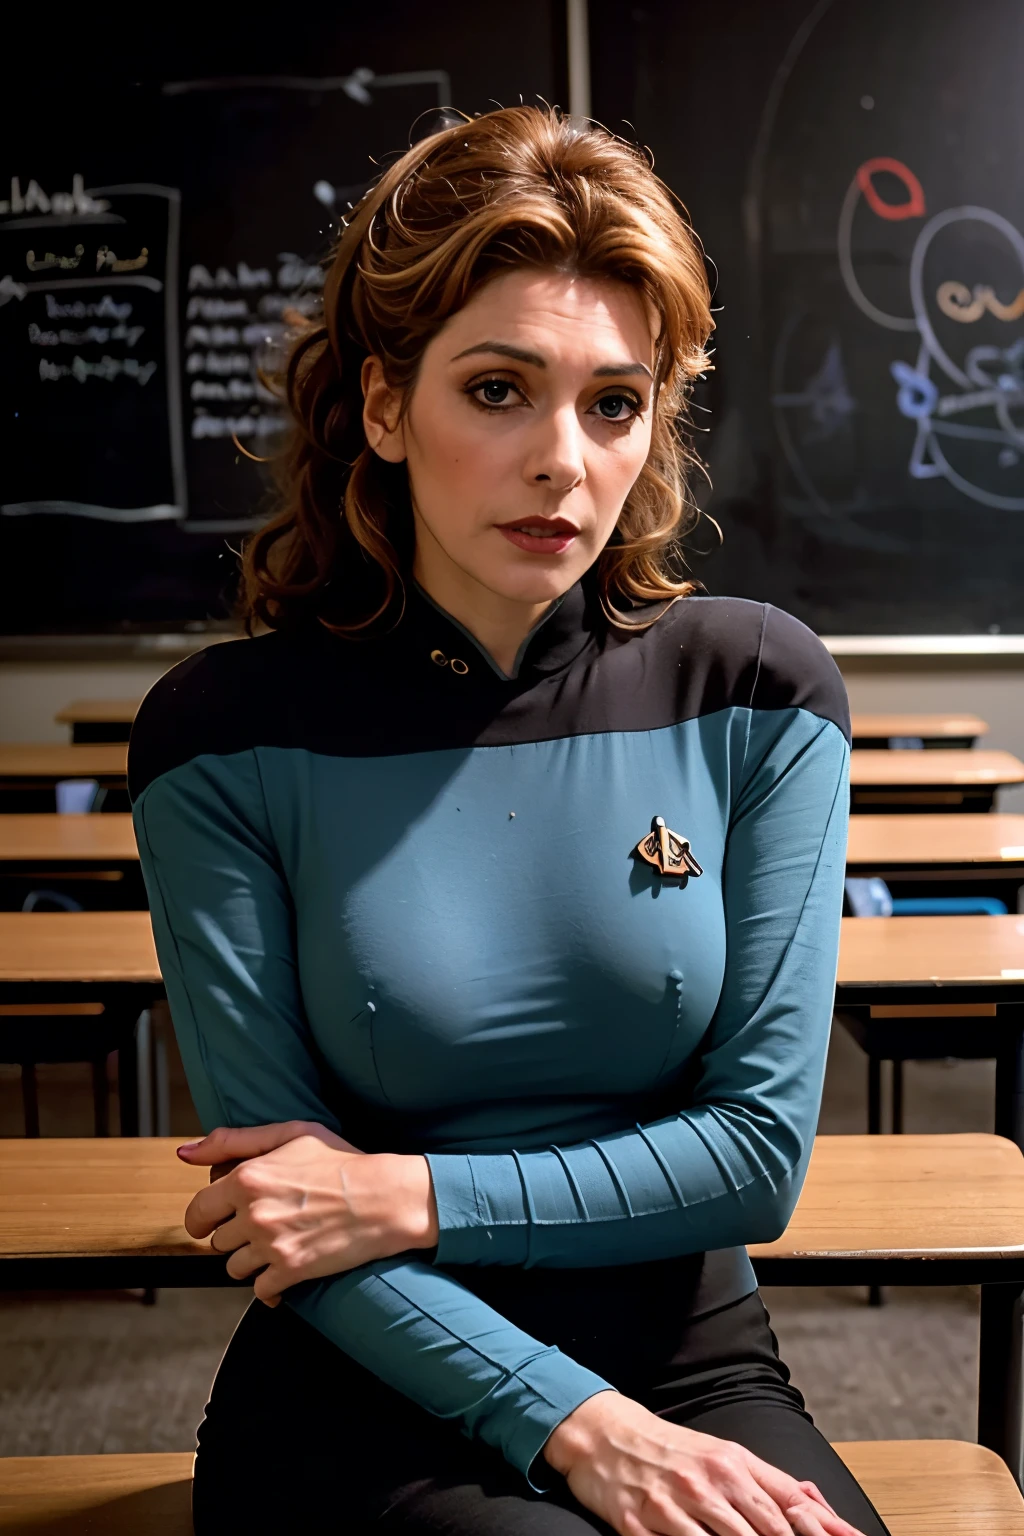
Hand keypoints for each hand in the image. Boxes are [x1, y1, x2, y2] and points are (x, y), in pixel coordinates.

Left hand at [177, 1121, 439, 1305]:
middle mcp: (253, 1213)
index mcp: (248, 1177)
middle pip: (217, 1241)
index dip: (204, 1218)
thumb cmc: (340, 1161)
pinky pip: (259, 1290)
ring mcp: (271, 1245)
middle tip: (266, 1223)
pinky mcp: (290, 1272)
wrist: (384, 1197)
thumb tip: (184, 1153)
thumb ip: (232, 1141)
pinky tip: (288, 1268)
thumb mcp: (290, 1134)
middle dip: (236, 1235)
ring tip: (280, 1243)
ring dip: (252, 1260)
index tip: (216, 1220)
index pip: (197, 1211)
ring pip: (234, 1268)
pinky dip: (270, 1285)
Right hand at [543, 1393, 868, 1535]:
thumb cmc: (670, 1449)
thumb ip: (771, 1482)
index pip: (789, 1503)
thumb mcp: (722, 1454)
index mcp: (733, 1463)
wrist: (604, 1434)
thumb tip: (820, 1505)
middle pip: (765, 1530)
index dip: (823, 1529)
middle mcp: (708, 1482)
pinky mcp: (640, 1526)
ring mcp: (674, 1507)